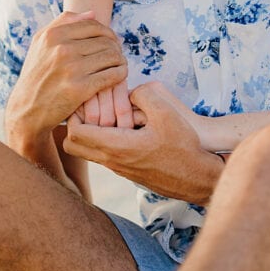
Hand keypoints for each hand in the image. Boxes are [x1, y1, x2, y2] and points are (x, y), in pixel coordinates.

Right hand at [5, 11, 126, 142]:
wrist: (26, 111)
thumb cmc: (36, 75)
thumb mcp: (40, 44)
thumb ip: (63, 23)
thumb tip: (93, 13)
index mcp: (53, 35)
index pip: (94, 26)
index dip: (108, 33)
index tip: (110, 42)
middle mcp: (62, 49)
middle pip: (106, 41)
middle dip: (115, 48)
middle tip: (115, 57)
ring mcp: (72, 68)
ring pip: (113, 56)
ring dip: (120, 61)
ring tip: (117, 66)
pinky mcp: (80, 88)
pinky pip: (113, 75)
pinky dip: (120, 74)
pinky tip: (117, 77)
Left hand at [63, 85, 222, 203]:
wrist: (197, 178)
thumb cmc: (183, 146)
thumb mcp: (166, 112)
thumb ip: (143, 95)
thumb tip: (129, 92)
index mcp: (117, 146)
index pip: (75, 132)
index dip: (76, 113)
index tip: (90, 99)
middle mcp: (112, 161)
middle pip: (72, 146)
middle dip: (76, 124)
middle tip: (92, 108)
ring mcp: (119, 169)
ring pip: (88, 152)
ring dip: (91, 133)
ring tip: (111, 116)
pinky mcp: (128, 172)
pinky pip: (104, 156)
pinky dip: (105, 141)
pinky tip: (127, 128)